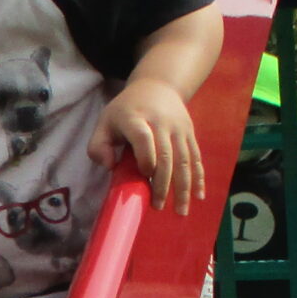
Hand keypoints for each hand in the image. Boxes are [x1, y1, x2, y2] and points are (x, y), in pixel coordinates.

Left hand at [90, 77, 203, 211]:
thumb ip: (98, 145)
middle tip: (157, 206)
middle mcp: (161, 123)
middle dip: (163, 184)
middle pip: (167, 155)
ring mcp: (179, 129)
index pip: (144, 139)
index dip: (145, 159)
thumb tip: (109, 166)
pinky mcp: (190, 134)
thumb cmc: (126, 109)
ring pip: (184, 160)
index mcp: (136, 119)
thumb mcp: (105, 121)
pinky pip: (196, 158)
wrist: (158, 85)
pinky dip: (198, 178)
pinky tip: (198, 196)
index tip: (144, 175)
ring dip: (183, 187)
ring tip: (180, 211)